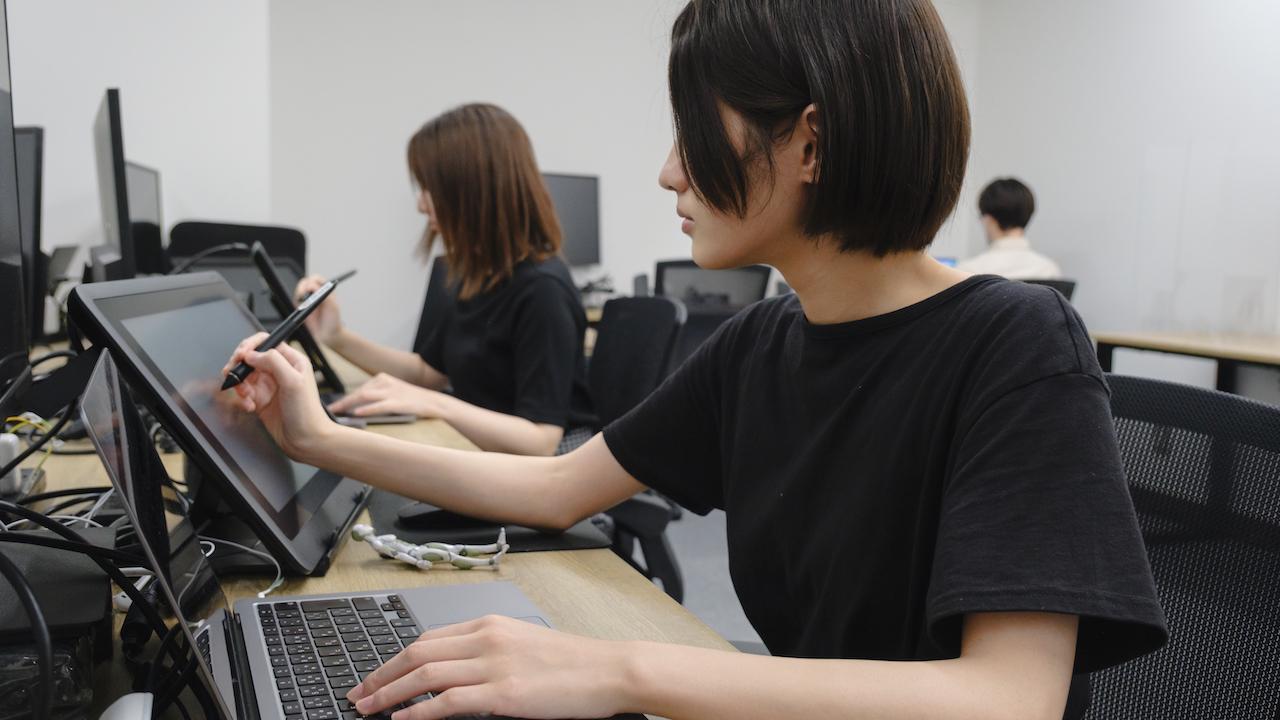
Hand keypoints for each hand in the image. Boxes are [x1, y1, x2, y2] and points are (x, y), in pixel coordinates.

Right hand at [223, 333, 334, 459]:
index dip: (249, 346)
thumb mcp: (293, 381)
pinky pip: (244, 393)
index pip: (265, 341)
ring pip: (244, 375)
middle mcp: (279, 370)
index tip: (240, 356)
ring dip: (240, 385)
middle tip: (233, 375)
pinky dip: (242, 399)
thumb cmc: (307, 412)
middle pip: (250, 357)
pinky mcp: (261, 399)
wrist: (306, 440)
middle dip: (239, 366)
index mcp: (291, 360)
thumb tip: (252, 354)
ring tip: (246, 396)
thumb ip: (273, 361)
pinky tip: (250, 407)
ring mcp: (269, 385)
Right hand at [295, 275, 343, 345]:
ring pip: (299, 291)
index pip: (316, 279)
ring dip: (299, 294)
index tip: (311, 288)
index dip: (312, 281)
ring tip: (302, 302)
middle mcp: (316, 293)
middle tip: (302, 295)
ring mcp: (308, 300)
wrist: (328, 335)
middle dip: (302, 286)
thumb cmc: (333, 320)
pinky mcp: (302, 307)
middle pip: (305, 282)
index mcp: (325, 290)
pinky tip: (301, 308)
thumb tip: (312, 286)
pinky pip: (295, 301)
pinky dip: (296, 302)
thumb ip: (324, 295)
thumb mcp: (332, 306)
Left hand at [327, 373, 449, 418]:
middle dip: (343, 402)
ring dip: (349, 404)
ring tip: (337, 412)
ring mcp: (392, 391)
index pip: (359, 390)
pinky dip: (367, 409)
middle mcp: (385, 382)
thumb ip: (376, 399)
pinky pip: (379, 405)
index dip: (345, 399)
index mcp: (382, 379)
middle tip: (330, 411)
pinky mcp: (399, 402)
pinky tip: (357, 413)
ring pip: (365, 396)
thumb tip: (356, 409)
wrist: (436, 404)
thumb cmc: (413, 402)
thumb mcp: (393, 395)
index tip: (333, 407)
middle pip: (358, 392)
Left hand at [347, 615, 630, 719]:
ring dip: (388, 693)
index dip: (394, 658)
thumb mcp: (524, 646)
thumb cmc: (575, 664)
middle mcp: (487, 638)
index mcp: (491, 624)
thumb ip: (488, 652)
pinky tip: (400, 719)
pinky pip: (448, 701)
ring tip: (367, 709)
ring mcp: (494, 664)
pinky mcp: (504, 693)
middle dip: (380, 675)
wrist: (611, 670)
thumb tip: (453, 673)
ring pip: (424, 674)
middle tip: (357, 694)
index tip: (375, 675)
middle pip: (417, 653)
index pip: (427, 637)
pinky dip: (418, 710)